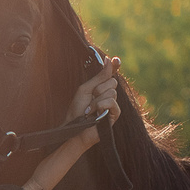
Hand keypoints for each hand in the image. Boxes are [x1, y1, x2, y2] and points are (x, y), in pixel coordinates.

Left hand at [28, 55, 123, 189]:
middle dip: (98, 88)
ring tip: (89, 110)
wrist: (73, 129)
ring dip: (96, 99)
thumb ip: (99, 77)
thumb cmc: (76, 112)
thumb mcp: (86, 90)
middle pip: (112, 82)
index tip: (116, 59)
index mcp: (101, 89)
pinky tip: (94, 113)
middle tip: (89, 99)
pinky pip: (112, 102)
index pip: (111, 75)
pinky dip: (101, 105)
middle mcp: (108, 96)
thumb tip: (109, 61)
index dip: (115, 66)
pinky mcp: (114, 116)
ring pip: (112, 91)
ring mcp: (113, 107)